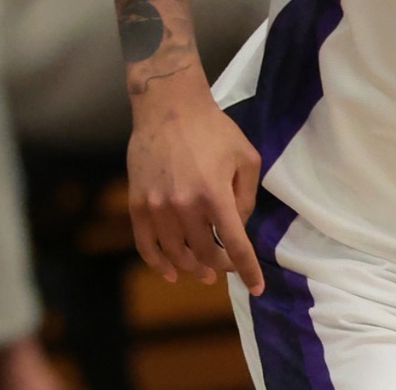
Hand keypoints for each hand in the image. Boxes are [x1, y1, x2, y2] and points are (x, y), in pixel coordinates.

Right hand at [128, 78, 265, 291]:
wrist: (169, 107)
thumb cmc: (214, 130)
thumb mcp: (246, 157)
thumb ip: (246, 197)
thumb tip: (238, 226)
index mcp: (215, 195)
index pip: (235, 245)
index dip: (247, 270)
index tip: (257, 287)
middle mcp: (184, 207)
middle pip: (205, 254)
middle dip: (220, 266)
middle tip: (226, 268)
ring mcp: (157, 207)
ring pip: (176, 254)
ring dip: (192, 267)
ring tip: (203, 272)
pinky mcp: (138, 204)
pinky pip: (146, 244)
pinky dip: (158, 263)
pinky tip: (169, 272)